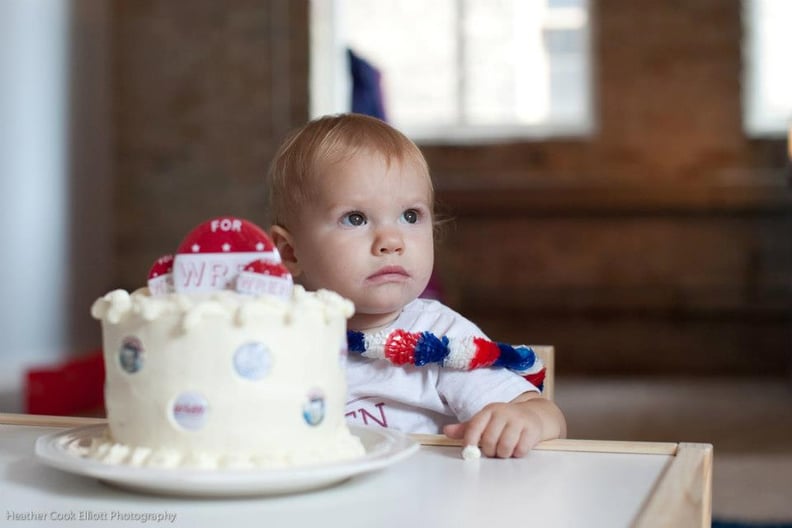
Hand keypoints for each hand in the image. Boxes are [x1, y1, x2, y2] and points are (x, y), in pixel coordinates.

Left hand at [442, 392, 566, 457]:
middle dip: (489, 451)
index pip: (474, 427)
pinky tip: (518, 447)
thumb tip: (446, 430)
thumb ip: (467, 429)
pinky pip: (520, 450)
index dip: (469, 442)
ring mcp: (518, 420)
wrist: (532, 415)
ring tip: (504, 450)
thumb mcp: (485, 422)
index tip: (469, 452)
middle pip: (489, 441)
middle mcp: (503, 412)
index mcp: (489, 410)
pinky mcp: (532, 429)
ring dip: (503, 454)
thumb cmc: (504, 421)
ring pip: (504, 448)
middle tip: (493, 450)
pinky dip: (517, 453)